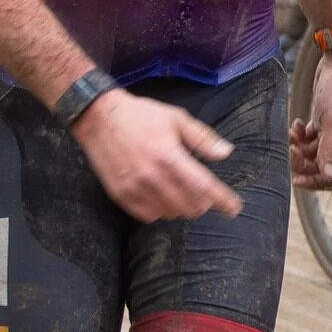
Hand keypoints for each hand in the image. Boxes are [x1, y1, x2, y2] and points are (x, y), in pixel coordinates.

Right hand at [70, 89, 243, 222]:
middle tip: (203, 194)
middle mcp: (152, 176)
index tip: (234, 208)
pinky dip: (160, 211)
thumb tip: (226, 153)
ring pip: (171, 213)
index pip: (204, 187)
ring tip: (181, 191)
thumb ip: (202, 138)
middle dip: (203, 203)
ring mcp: (134, 188)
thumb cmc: (141, 116)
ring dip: (182, 207)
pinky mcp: (120, 195)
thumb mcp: (176, 118)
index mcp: (170, 156)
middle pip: (190, 206)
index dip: (222, 200)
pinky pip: (148, 216)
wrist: (98, 118)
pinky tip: (161, 196)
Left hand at [290, 45, 331, 187]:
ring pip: (311, 153)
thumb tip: (328, 175)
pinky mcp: (322, 122)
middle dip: (302, 162)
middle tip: (290, 150)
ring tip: (291, 134)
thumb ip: (329, 148)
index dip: (316, 182)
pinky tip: (296, 125)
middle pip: (319, 167)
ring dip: (298, 148)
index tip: (297, 178)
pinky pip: (308, 138)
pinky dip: (300, 135)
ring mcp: (331, 132)